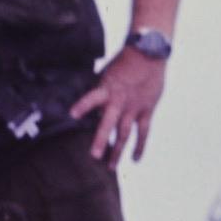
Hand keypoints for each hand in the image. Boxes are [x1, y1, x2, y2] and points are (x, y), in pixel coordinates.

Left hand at [71, 48, 167, 166]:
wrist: (149, 53)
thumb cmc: (123, 62)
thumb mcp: (106, 72)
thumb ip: (98, 89)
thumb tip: (87, 104)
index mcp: (107, 89)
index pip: (93, 98)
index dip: (83, 105)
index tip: (72, 115)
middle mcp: (120, 101)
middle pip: (109, 123)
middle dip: (101, 140)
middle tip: (94, 156)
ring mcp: (134, 107)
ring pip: (125, 133)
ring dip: (117, 151)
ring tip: (110, 166)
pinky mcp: (147, 110)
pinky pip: (143, 132)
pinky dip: (139, 146)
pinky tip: (135, 159)